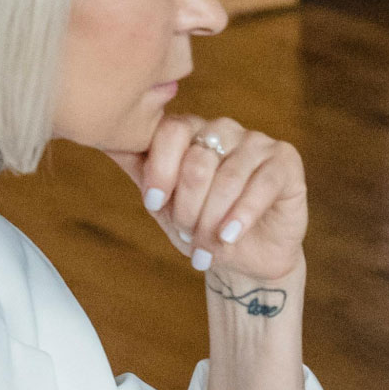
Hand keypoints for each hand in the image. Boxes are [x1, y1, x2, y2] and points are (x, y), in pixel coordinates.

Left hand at [110, 115, 308, 286]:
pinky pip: (263, 183)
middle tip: (188, 234)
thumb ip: (139, 167)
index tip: (155, 204)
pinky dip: (243, 214)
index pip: (169, 132)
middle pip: (198, 160)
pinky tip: (231, 235)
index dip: (160, 171)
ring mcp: (258, 142)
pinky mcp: (286, 161)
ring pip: (229, 175)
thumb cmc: (202, 227)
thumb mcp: (163, 201)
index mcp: (192, 131)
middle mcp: (224, 129)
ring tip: (210, 244)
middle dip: (189, 206)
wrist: (244, 259)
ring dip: (215, 217)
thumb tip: (102, 137)